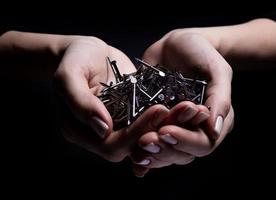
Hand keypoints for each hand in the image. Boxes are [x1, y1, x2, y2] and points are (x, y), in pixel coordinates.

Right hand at [55, 37, 168, 161]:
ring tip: (184, 110)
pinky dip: (165, 118)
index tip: (157, 110)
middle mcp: (100, 135)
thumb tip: (103, 128)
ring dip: (164, 127)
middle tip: (173, 110)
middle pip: (130, 147)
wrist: (86, 53)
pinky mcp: (130, 116)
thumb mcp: (69, 75)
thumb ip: (80, 102)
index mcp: (79, 131)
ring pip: (143, 137)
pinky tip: (180, 107)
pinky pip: (148, 122)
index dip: (134, 134)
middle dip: (153, 131)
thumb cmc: (74, 60)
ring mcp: (117, 126)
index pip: (109, 145)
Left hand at [130, 30, 233, 175]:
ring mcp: (173, 128)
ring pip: (164, 153)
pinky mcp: (155, 123)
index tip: (167, 131)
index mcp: (212, 121)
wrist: (176, 45)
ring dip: (150, 153)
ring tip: (136, 147)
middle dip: (164, 150)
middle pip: (182, 154)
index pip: (203, 143)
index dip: (185, 141)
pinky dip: (140, 151)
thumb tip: (214, 131)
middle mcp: (193, 130)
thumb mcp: (216, 70)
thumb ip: (219, 98)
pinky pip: (149, 139)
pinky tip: (131, 157)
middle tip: (145, 141)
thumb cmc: (201, 54)